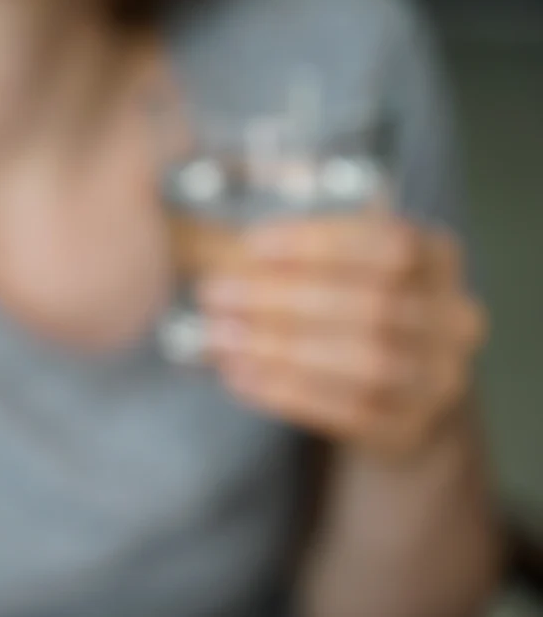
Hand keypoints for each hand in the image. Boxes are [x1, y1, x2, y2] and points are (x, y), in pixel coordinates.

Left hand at [193, 215, 484, 458]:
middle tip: (216, 294)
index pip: (390, 243)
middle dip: (284, 298)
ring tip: (220, 337)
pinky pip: (349, 412)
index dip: (319, 243)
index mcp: (438, 259)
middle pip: (374, 304)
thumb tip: (215, 255)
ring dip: (281, 349)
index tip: (250, 246)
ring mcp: (439, 378)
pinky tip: (238, 375)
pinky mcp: (410, 426)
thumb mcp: (332, 266)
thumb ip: (290, 256)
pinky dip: (286, 391)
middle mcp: (454, 317)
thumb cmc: (345, 306)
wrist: (393, 389)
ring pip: (365, 362)